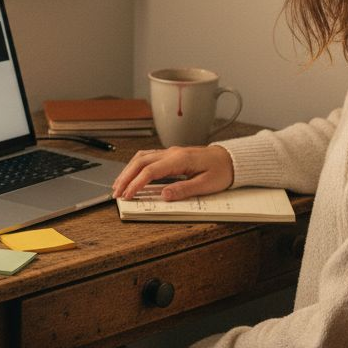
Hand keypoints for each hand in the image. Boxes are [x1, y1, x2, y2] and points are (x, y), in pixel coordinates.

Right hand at [111, 145, 234, 201]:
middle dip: (125, 177)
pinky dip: (135, 166)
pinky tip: (131, 174)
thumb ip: (184, 190)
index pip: (150, 171)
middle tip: (116, 192)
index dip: (136, 183)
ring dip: (128, 170)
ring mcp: (170, 152)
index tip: (127, 195)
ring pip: (141, 157)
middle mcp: (172, 153)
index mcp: (180, 159)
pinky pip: (148, 157)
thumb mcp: (207, 185)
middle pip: (140, 162)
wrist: (231, 159)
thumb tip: (164, 195)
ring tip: (119, 185)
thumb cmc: (222, 171)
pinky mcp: (171, 155)